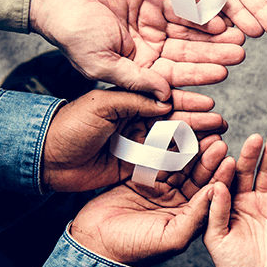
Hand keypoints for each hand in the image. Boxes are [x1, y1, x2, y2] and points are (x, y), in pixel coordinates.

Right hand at [29, 0, 246, 97]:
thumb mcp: (102, 64)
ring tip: (237, 33)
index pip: (173, 78)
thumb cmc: (72, 33)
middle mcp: (149, 49)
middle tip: (239, 53)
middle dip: (213, 54)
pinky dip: (198, 8)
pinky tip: (218, 11)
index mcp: (138, 70)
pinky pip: (180, 4)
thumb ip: (135, 80)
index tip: (222, 76)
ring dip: (212, 33)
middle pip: (187, 54)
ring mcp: (152, 24)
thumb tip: (164, 99)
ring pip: (189, 31)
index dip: (197, 77)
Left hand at [42, 88, 228, 192]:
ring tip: (215, 144)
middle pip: (173, 120)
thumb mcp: (101, 105)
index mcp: (129, 101)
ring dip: (194, 142)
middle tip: (221, 124)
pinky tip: (197, 163)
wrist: (46, 159)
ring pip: (171, 142)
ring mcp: (136, 145)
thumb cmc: (69, 127)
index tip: (210, 105)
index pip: (164, 99)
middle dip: (198, 122)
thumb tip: (166, 99)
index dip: (187, 102)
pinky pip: (161, 164)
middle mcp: (136, 122)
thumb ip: (134, 100)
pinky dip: (179, 163)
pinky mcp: (134, 168)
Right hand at [69, 137, 229, 266]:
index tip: (229, 160)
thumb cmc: (134, 248)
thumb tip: (216, 192)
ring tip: (201, 135)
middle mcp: (177, 201)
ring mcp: (159, 188)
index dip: (220, 177)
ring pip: (179, 164)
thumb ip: (196, 216)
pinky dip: (165, 148)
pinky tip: (174, 134)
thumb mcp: (172, 237)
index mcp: (189, 217)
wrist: (95, 243)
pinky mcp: (141, 177)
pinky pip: (156, 159)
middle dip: (207, 159)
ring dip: (189, 150)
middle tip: (218, 141)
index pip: (209, 194)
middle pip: (196, 176)